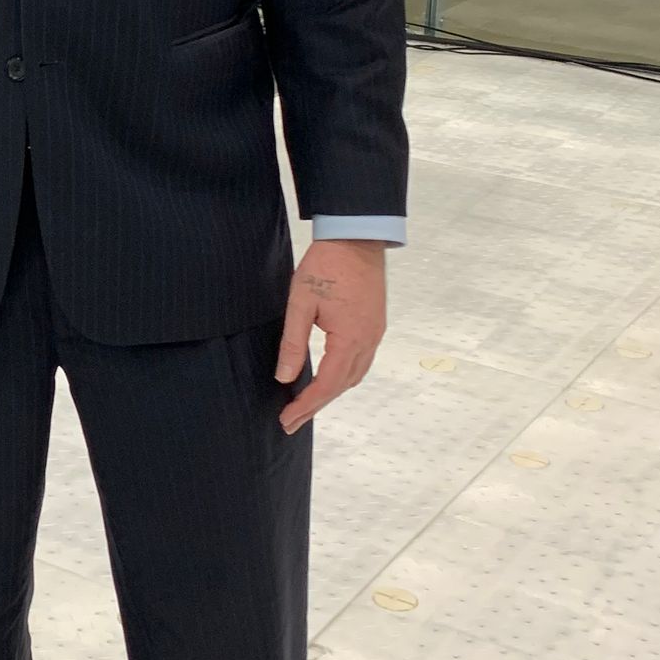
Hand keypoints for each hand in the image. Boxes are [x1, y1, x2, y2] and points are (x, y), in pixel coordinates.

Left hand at [276, 240, 387, 433]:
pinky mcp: (375, 324)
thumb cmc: (325, 266)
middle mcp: (368, 341)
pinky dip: (343, 377)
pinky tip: (329, 378)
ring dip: (331, 393)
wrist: (356, 238)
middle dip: (316, 406)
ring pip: (354, 376)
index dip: (306, 405)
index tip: (286, 419)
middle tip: (291, 422)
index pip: (327, 384)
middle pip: (342, 386)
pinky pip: (361, 361)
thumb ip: (292, 343)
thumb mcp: (300, 303)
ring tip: (306, 405)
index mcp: (350, 339)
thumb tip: (284, 377)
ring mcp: (375, 333)